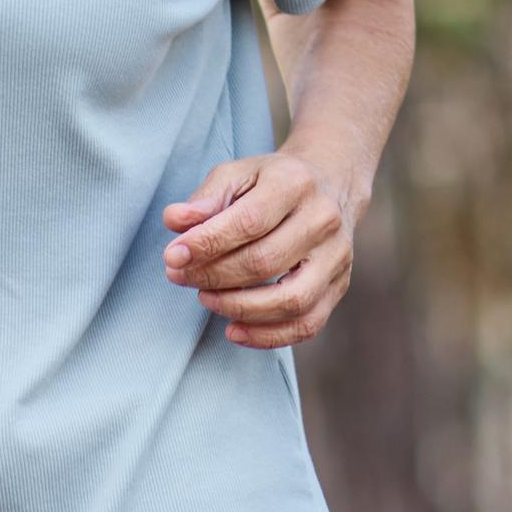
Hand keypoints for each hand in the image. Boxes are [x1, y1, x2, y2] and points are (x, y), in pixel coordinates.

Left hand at [159, 147, 358, 348]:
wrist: (328, 184)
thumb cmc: (270, 182)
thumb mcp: (237, 174)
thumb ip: (206, 198)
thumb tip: (174, 221)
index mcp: (294, 183)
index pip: (248, 222)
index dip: (207, 243)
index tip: (172, 256)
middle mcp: (323, 220)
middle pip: (266, 262)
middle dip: (214, 276)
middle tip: (179, 277)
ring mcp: (336, 257)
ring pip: (291, 300)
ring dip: (239, 308)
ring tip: (204, 298)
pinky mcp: (339, 286)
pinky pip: (308, 324)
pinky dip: (268, 336)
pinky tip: (234, 330)